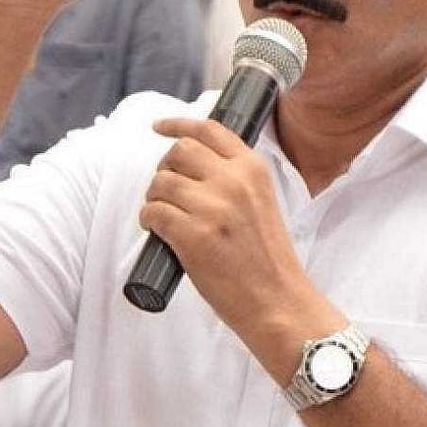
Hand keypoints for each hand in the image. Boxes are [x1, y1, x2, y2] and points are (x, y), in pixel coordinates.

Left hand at [140, 118, 317, 332]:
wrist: (277, 301)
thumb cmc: (268, 258)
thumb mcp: (262, 202)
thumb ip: (235, 180)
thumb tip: (191, 168)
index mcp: (253, 169)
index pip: (209, 129)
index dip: (177, 125)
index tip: (159, 127)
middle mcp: (233, 180)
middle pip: (179, 152)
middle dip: (165, 168)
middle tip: (167, 189)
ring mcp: (212, 207)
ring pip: (161, 182)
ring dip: (154, 197)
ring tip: (163, 214)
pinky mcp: (192, 235)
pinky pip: (153, 212)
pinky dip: (149, 219)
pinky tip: (157, 229)